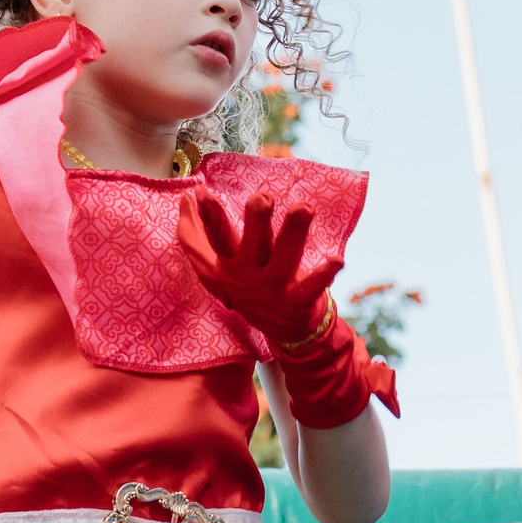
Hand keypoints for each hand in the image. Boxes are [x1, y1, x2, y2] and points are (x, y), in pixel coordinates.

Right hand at [178, 191, 338, 346]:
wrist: (281, 329)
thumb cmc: (251, 284)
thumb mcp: (218, 265)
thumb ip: (199, 233)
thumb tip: (185, 196)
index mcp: (228, 263)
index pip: (214, 239)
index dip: (207, 218)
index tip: (200, 193)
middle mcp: (248, 275)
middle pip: (250, 245)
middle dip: (256, 222)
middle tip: (263, 198)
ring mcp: (272, 288)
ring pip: (282, 258)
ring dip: (292, 234)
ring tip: (303, 208)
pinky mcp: (296, 301)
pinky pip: (310, 286)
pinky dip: (323, 274)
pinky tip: (337, 260)